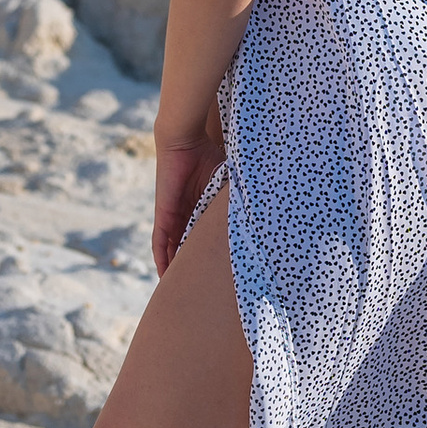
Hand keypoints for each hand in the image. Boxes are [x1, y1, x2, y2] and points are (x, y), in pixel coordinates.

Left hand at [151, 113, 222, 274]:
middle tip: (199, 287)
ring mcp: (172, 214)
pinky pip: (159, 241)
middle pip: (185, 246)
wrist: (185, 138)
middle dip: (190, 266)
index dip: (206, 254)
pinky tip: (164, 272)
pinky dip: (161, 257)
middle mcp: (184, 213)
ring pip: (172, 248)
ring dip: (174, 267)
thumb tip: (267, 205)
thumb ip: (237, 196)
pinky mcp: (163, 212)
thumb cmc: (208, 153)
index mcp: (199, 207)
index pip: (201, 237)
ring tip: (180, 289)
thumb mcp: (227, 182)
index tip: (215, 272)